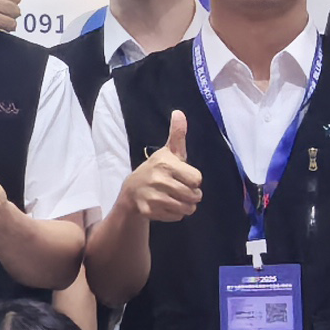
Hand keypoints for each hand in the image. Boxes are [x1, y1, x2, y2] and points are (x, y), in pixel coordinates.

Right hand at [118, 109, 199, 225]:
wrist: (131, 191)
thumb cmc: (156, 169)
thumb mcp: (168, 152)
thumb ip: (177, 134)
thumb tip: (179, 112)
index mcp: (166, 164)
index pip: (197, 179)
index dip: (193, 179)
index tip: (184, 176)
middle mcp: (159, 180)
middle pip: (194, 195)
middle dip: (192, 195)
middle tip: (182, 190)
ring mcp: (153, 197)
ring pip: (187, 208)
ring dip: (186, 206)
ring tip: (177, 198)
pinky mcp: (149, 211)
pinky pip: (176, 217)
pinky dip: (175, 214)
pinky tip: (166, 206)